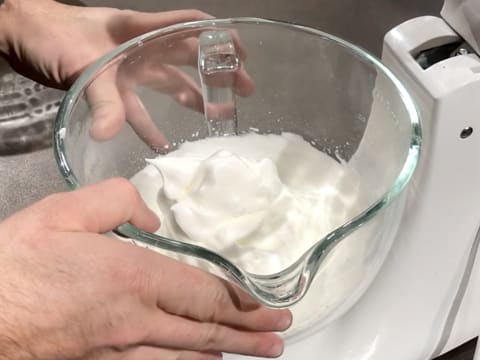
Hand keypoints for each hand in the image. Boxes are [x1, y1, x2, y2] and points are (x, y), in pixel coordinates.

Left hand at [0, 0, 253, 144]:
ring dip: (193, 99)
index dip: (219, 36)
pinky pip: (138, 110)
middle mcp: (141, 50)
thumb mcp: (81, 64)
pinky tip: (163, 142)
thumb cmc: (52, 36)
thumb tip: (110, 134)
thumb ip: (100, 98)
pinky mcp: (113, 88)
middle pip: (189, 58)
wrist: (21, 38)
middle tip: (243, 91)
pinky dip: (150, 125)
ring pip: (170, 84)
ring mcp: (128, 69)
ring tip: (217, 116)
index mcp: (141, 32)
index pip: (190, 26)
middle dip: (217, 72)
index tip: (242, 54)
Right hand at [0, 178, 290, 359]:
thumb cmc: (17, 263)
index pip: (205, 292)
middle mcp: (136, 318)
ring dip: (225, 352)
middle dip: (248, 333)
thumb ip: (119, 202)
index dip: (243, 302)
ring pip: (187, 355)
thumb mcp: (66, 211)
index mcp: (134, 276)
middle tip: (279, 336)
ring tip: (256, 353)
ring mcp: (120, 347)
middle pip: (206, 329)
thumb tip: (151, 219)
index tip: (271, 307)